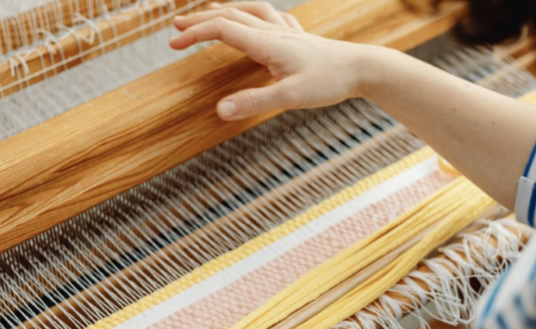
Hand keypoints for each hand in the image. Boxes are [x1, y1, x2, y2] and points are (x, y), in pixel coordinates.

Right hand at [170, 2, 377, 119]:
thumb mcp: (289, 97)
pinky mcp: (299, 38)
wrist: (363, 68)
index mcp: (265, 42)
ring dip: (225, 10)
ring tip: (209, 15)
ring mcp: (287, 32)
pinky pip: (271, 17)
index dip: (193, 35)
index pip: (220, 29)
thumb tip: (219, 111)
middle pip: (229, 15)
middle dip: (199, 21)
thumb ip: (253, 102)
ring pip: (249, 10)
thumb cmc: (329, 82)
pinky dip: (254, 14)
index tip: (172, 46)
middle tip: (176, 30)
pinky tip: (258, 21)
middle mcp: (273, 32)